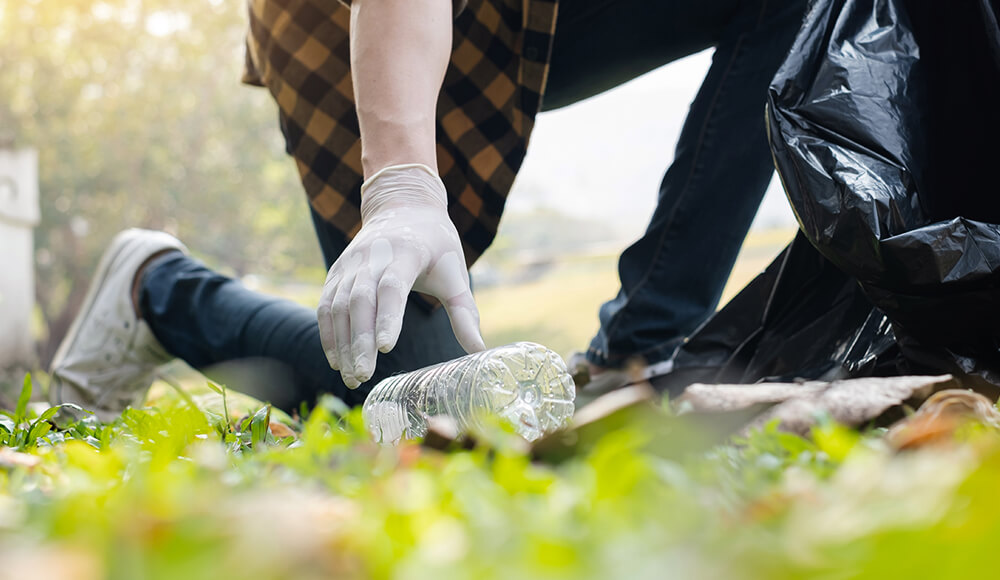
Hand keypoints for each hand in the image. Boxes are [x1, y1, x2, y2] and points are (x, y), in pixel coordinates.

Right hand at [317, 164, 485, 387]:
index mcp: (406, 252)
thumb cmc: (435, 246)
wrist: (402, 206)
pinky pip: (326, 305)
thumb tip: (480, 351)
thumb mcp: (455, 273)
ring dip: (342, 343)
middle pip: (361, 300)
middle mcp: (372, 256)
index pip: (392, 286)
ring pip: (338, 306)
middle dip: (360, 340)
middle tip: (365, 375)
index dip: (387, 316)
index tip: (385, 347)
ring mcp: (350, 263)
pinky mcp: (337, 272)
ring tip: (352, 377)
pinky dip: (328, 334)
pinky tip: (337, 361)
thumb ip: (465, 312)